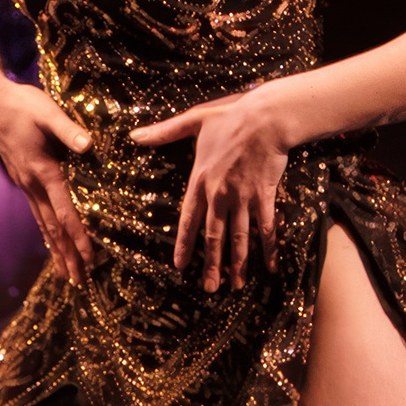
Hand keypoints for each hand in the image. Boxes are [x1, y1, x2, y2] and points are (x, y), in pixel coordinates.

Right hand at [0, 78, 94, 282]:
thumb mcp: (47, 111)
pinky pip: (37, 213)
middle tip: (79, 282)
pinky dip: (47, 233)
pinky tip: (52, 244)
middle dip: (67, 255)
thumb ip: (68, 129)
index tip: (89, 257)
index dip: (78, 235)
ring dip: (57, 250)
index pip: (63, 211)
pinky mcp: (23, 179)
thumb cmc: (21, 103)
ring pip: (43, 224)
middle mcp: (31, 184)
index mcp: (42, 170)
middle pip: (53, 228)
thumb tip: (88, 145)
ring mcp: (25, 184)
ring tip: (68, 274)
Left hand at [131, 84, 290, 293]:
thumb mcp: (194, 121)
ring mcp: (243, 197)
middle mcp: (220, 194)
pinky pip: (266, 227)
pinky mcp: (264, 196)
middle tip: (209, 289)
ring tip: (235, 286)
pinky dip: (269, 248)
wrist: (266, 117)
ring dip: (238, 263)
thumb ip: (164, 132)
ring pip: (239, 238)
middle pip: (214, 236)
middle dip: (211, 265)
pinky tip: (270, 267)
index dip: (183, 244)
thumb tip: (135, 134)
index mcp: (201, 180)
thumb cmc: (230, 117)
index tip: (179, 266)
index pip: (188, 219)